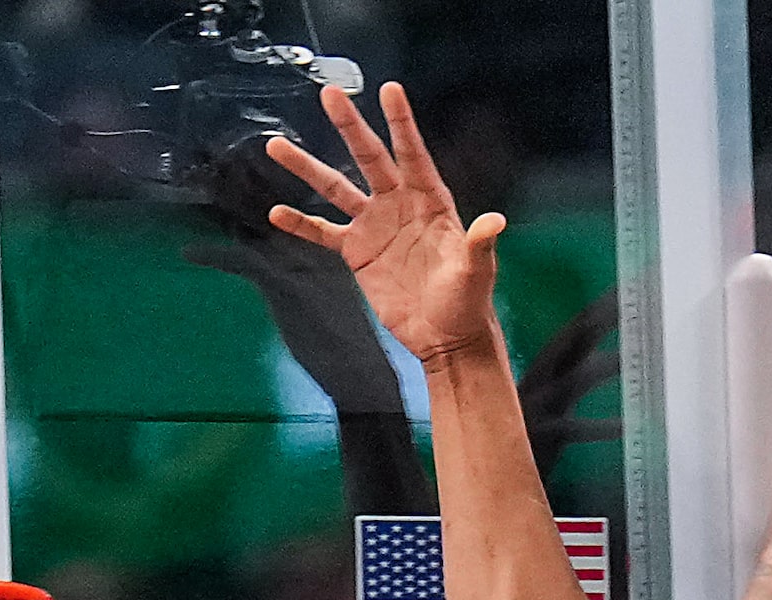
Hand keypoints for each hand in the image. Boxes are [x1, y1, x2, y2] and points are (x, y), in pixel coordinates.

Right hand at [264, 81, 504, 364]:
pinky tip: (277, 212)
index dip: (402, 124)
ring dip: (307, 168)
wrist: (445, 337)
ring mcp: (374, 227)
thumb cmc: (468, 302)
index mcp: (430, 202)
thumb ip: (480, 245)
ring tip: (276, 146)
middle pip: (369, 158)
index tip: (390, 90)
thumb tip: (495, 222)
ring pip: (335, 188)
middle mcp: (399, 205)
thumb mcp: (477, 272)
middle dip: (350, 126)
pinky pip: (323, 232)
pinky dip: (301, 223)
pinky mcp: (357, 253)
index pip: (413, 155)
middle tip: (329, 93)